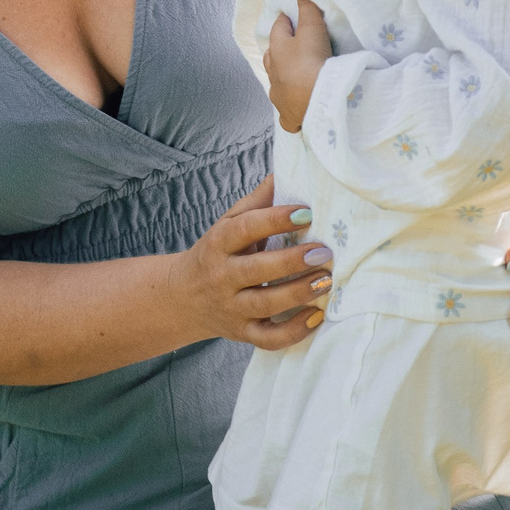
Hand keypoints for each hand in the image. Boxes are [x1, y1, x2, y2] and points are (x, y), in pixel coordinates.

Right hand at [173, 178, 330, 349]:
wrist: (183, 298)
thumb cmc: (216, 253)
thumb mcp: (227, 225)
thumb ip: (256, 203)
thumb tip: (284, 171)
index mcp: (218, 244)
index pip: (244, 228)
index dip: (275, 219)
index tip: (306, 212)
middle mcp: (222, 276)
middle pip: (256, 269)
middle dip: (292, 261)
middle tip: (324, 251)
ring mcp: (232, 308)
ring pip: (265, 304)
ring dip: (298, 293)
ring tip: (326, 280)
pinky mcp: (242, 333)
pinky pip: (269, 338)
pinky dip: (294, 331)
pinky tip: (317, 316)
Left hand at [263, 0, 331, 131]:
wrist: (317, 102)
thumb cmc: (313, 62)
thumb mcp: (313, 30)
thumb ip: (308, 9)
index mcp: (276, 49)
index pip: (278, 28)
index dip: (287, 20)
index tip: (294, 17)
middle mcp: (272, 72)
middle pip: (272, 56)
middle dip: (281, 49)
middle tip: (296, 45)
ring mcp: (278, 95)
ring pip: (276, 81)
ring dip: (284, 76)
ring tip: (297, 74)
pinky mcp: (288, 115)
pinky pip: (286, 111)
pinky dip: (290, 107)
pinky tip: (296, 107)